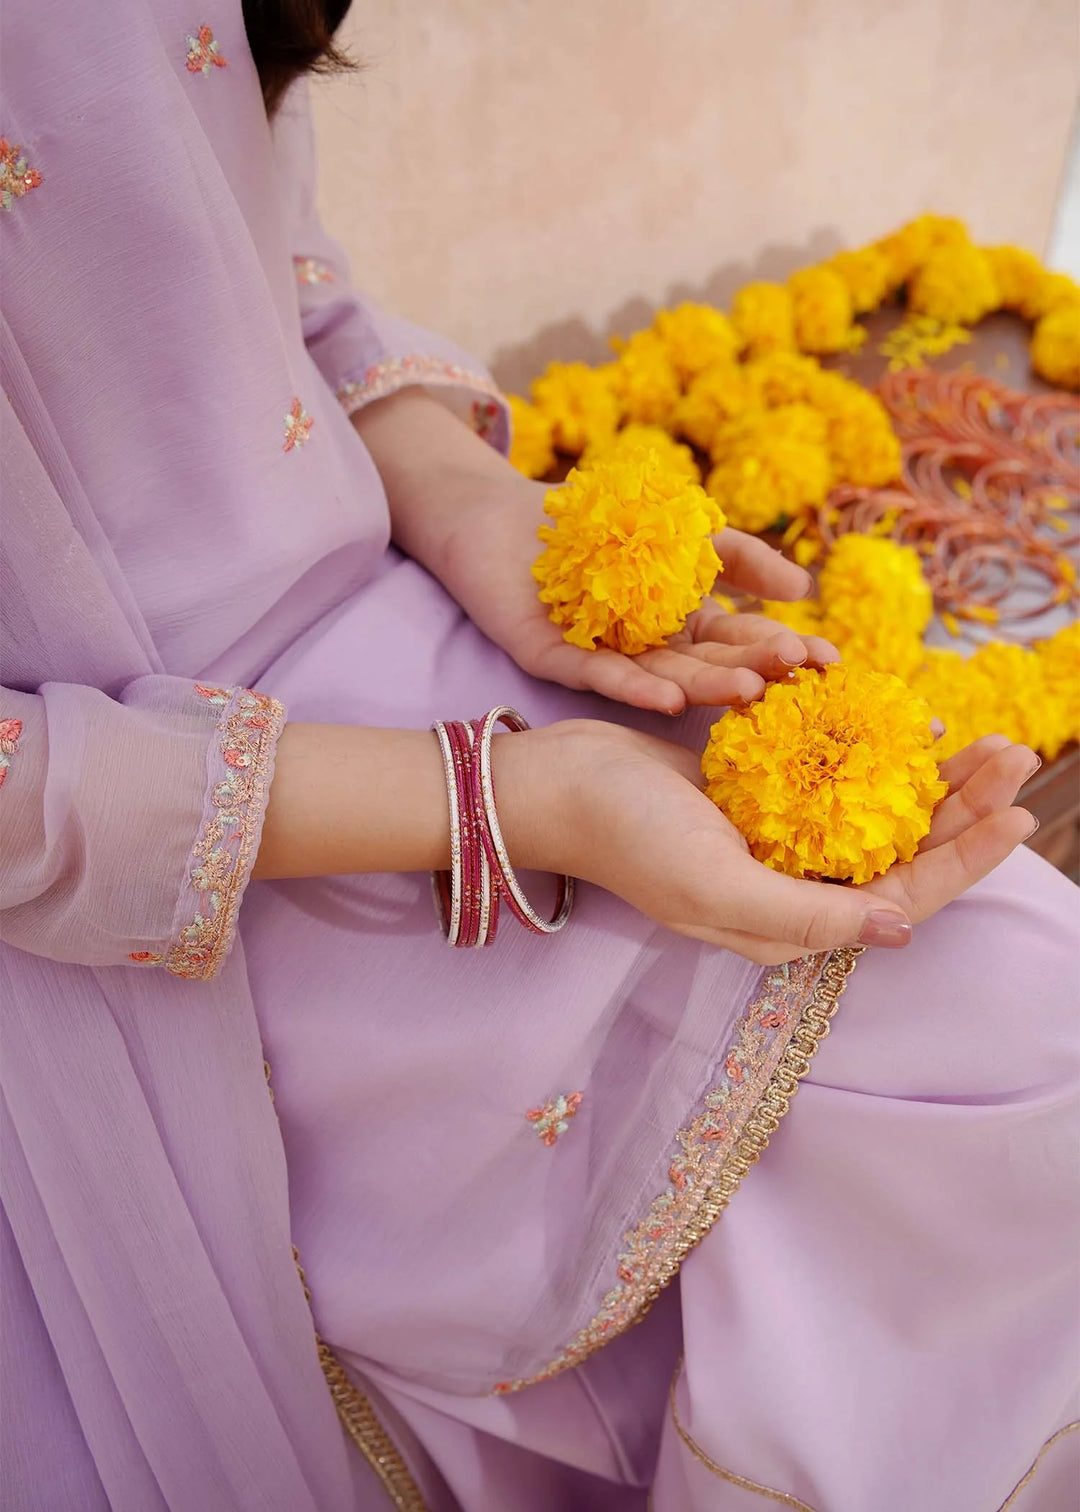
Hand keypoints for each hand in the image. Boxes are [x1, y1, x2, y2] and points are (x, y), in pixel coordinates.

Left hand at [442, 474, 837, 714]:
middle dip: (752, 669)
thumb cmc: (592, 518)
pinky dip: (633, 686)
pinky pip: (598, 677)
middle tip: (798, 678)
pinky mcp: (555, 659)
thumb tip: (802, 588)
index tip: (831, 659)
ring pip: (660, 677)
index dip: (782, 645)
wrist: (493, 511)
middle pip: (706, 661)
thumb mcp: (681, 526)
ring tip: (747, 693)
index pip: (739, 637)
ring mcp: (602, 658)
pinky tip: (668, 697)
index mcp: (675, 622)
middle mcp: (645, 649)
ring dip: (703, 686)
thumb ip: (737, 555)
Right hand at [498, 724, 1037, 964]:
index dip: (963, 860)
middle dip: (960, 806)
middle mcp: (788, 883)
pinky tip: (902, 719)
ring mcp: (772, 834)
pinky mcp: (754, 789)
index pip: (899, 899)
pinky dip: (870, 748)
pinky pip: (831, 771)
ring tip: (979, 737)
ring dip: (927, 774)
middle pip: (897, 849)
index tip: (1017, 813)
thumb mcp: (716, 887)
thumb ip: (806, 919)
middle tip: (1014, 755)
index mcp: (786, 921)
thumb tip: (898, 933)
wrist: (555, 783)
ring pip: (872, 808)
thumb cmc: (627, 838)